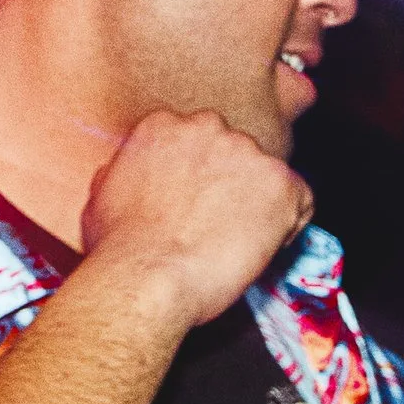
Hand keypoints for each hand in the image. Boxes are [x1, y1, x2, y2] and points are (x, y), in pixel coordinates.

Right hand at [80, 110, 313, 326]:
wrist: (147, 277)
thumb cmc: (118, 246)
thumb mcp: (103, 194)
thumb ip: (127, 171)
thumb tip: (129, 171)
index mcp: (165, 126)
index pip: (199, 140)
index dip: (202, 175)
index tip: (197, 203)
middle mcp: (208, 127)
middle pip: (234, 152)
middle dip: (232, 185)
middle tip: (218, 225)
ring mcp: (248, 152)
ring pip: (268, 174)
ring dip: (261, 204)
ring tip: (237, 243)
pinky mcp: (280, 182)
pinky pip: (301, 200)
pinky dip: (290, 223)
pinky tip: (265, 247)